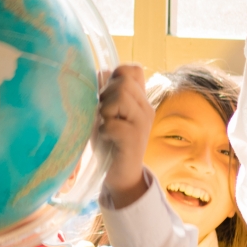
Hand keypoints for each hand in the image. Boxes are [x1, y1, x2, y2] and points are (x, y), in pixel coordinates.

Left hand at [94, 64, 152, 208]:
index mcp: (139, 100)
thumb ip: (106, 94)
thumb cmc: (111, 143)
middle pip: (124, 82)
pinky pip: (114, 123)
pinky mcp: (134, 140)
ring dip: (105, 110)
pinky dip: (104, 129)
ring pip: (122, 97)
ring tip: (104, 123)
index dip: (116, 76)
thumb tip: (101, 71)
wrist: (121, 175)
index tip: (106, 95)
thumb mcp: (107, 114)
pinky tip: (106, 138)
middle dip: (106, 94)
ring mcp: (142, 124)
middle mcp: (145, 108)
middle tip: (102, 114)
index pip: (132, 70)